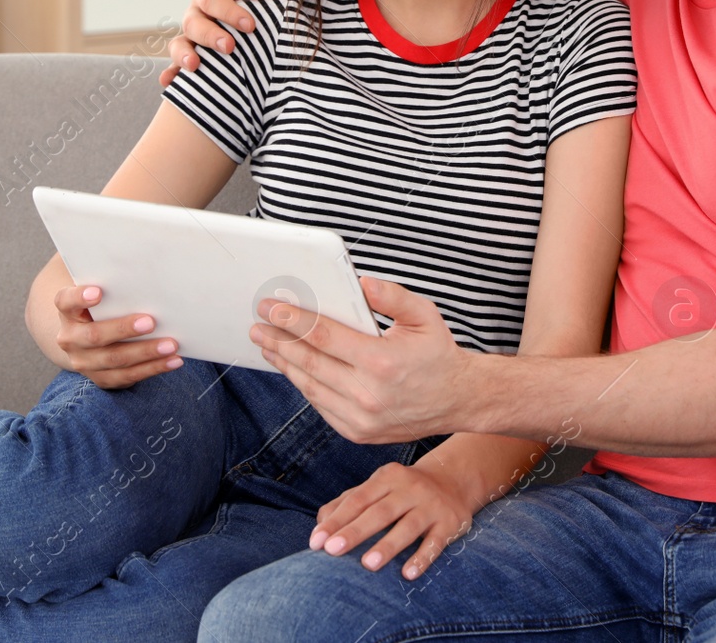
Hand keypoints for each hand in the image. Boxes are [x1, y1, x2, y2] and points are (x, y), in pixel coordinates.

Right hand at [53, 284, 181, 388]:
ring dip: (145, 352)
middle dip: (123, 329)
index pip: (66, 301)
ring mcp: (84, 361)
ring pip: (114, 359)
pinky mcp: (102, 378)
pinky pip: (128, 376)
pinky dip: (153, 369)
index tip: (98, 291)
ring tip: (171, 344)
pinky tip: (174, 360)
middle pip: (94, 336)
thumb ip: (113, 274)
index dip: (79, 297)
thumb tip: (141, 247)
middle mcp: (70, 338)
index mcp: (67, 311)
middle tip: (151, 321)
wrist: (89, 337)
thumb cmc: (106, 303)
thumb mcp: (104, 288)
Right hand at [158, 0, 281, 86]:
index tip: (250, 25)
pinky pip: (177, 67)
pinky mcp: (194, 57)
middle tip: (229, 47)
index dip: (227, 11)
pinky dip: (171, 74)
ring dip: (183, 54)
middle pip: (192, 22)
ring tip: (194, 65)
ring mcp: (193, 37)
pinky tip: (169, 82)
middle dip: (209, 35)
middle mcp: (197, 13)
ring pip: (179, 43)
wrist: (269, 15)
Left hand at [252, 276, 472, 442]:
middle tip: (257, 326)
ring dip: (285, 364)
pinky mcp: (357, 432)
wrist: (458, 400)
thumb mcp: (424, 315)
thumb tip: (361, 282)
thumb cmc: (438, 353)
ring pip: (310, 387)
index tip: (271, 308)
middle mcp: (368, 394)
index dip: (293, 321)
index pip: (324, 336)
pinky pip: (320, 405)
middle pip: (309, 363)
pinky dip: (304, 385)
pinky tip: (293, 369)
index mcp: (382, 361)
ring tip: (268, 346)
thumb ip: (392, 296)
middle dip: (278, 341)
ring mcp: (360, 419)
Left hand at [310, 460, 473, 578]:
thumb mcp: (378, 487)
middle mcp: (410, 489)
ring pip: (408, 526)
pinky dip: (423, 558)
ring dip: (388, 545)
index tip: (316, 542)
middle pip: (380, 512)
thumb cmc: (404, 490)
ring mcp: (432, 505)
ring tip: (368, 564)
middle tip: (332, 550)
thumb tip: (320, 524)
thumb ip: (348, 502)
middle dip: (355, 531)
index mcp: (387, 478)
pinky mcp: (451, 523)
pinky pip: (436, 542)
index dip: (337, 520)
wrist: (455, 481)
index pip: (358, 500)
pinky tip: (408, 573)